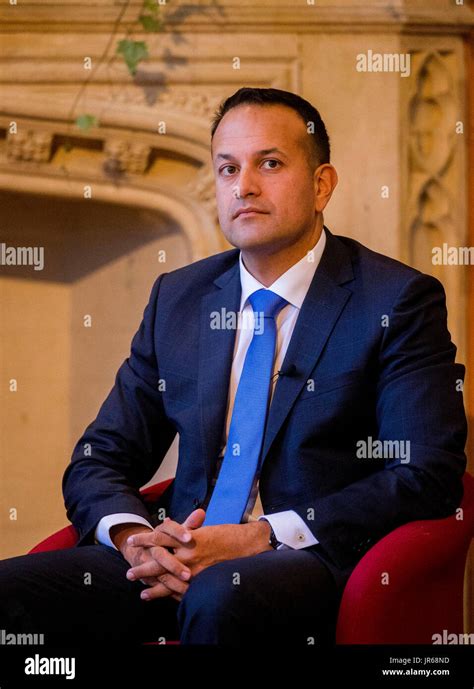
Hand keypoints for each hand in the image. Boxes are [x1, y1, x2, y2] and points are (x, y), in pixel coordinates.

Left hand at [128, 518, 271, 600]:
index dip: (145, 540)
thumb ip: (188, 529)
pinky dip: (172, 595)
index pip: (159, 537)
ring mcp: (194, 567)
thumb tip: (172, 525)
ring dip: (154, 586)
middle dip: (143, 567)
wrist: (247, 543)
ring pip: (168, 578)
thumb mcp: (204, 528)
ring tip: (142, 592)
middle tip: (130, 573)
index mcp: (186, 536)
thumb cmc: (227, 533)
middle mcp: (187, 552)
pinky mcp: (202, 578)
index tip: (132, 540)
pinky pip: (184, 589)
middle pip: (158, 561)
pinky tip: (166, 601)